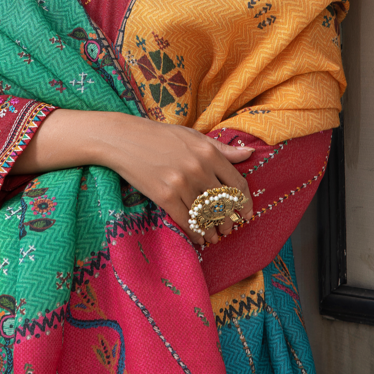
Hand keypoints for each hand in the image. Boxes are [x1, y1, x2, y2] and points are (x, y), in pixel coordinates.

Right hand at [102, 118, 253, 244]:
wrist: (123, 139)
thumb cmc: (159, 136)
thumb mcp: (193, 136)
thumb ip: (221, 148)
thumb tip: (249, 154)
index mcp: (208, 152)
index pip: (237, 184)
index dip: (245, 203)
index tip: (246, 213)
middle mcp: (198, 168)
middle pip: (224, 204)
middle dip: (229, 220)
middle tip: (229, 227)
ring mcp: (181, 183)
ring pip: (207, 215)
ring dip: (213, 230)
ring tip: (215, 236)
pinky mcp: (164, 196)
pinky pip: (188, 222)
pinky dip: (196, 233)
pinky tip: (199, 237)